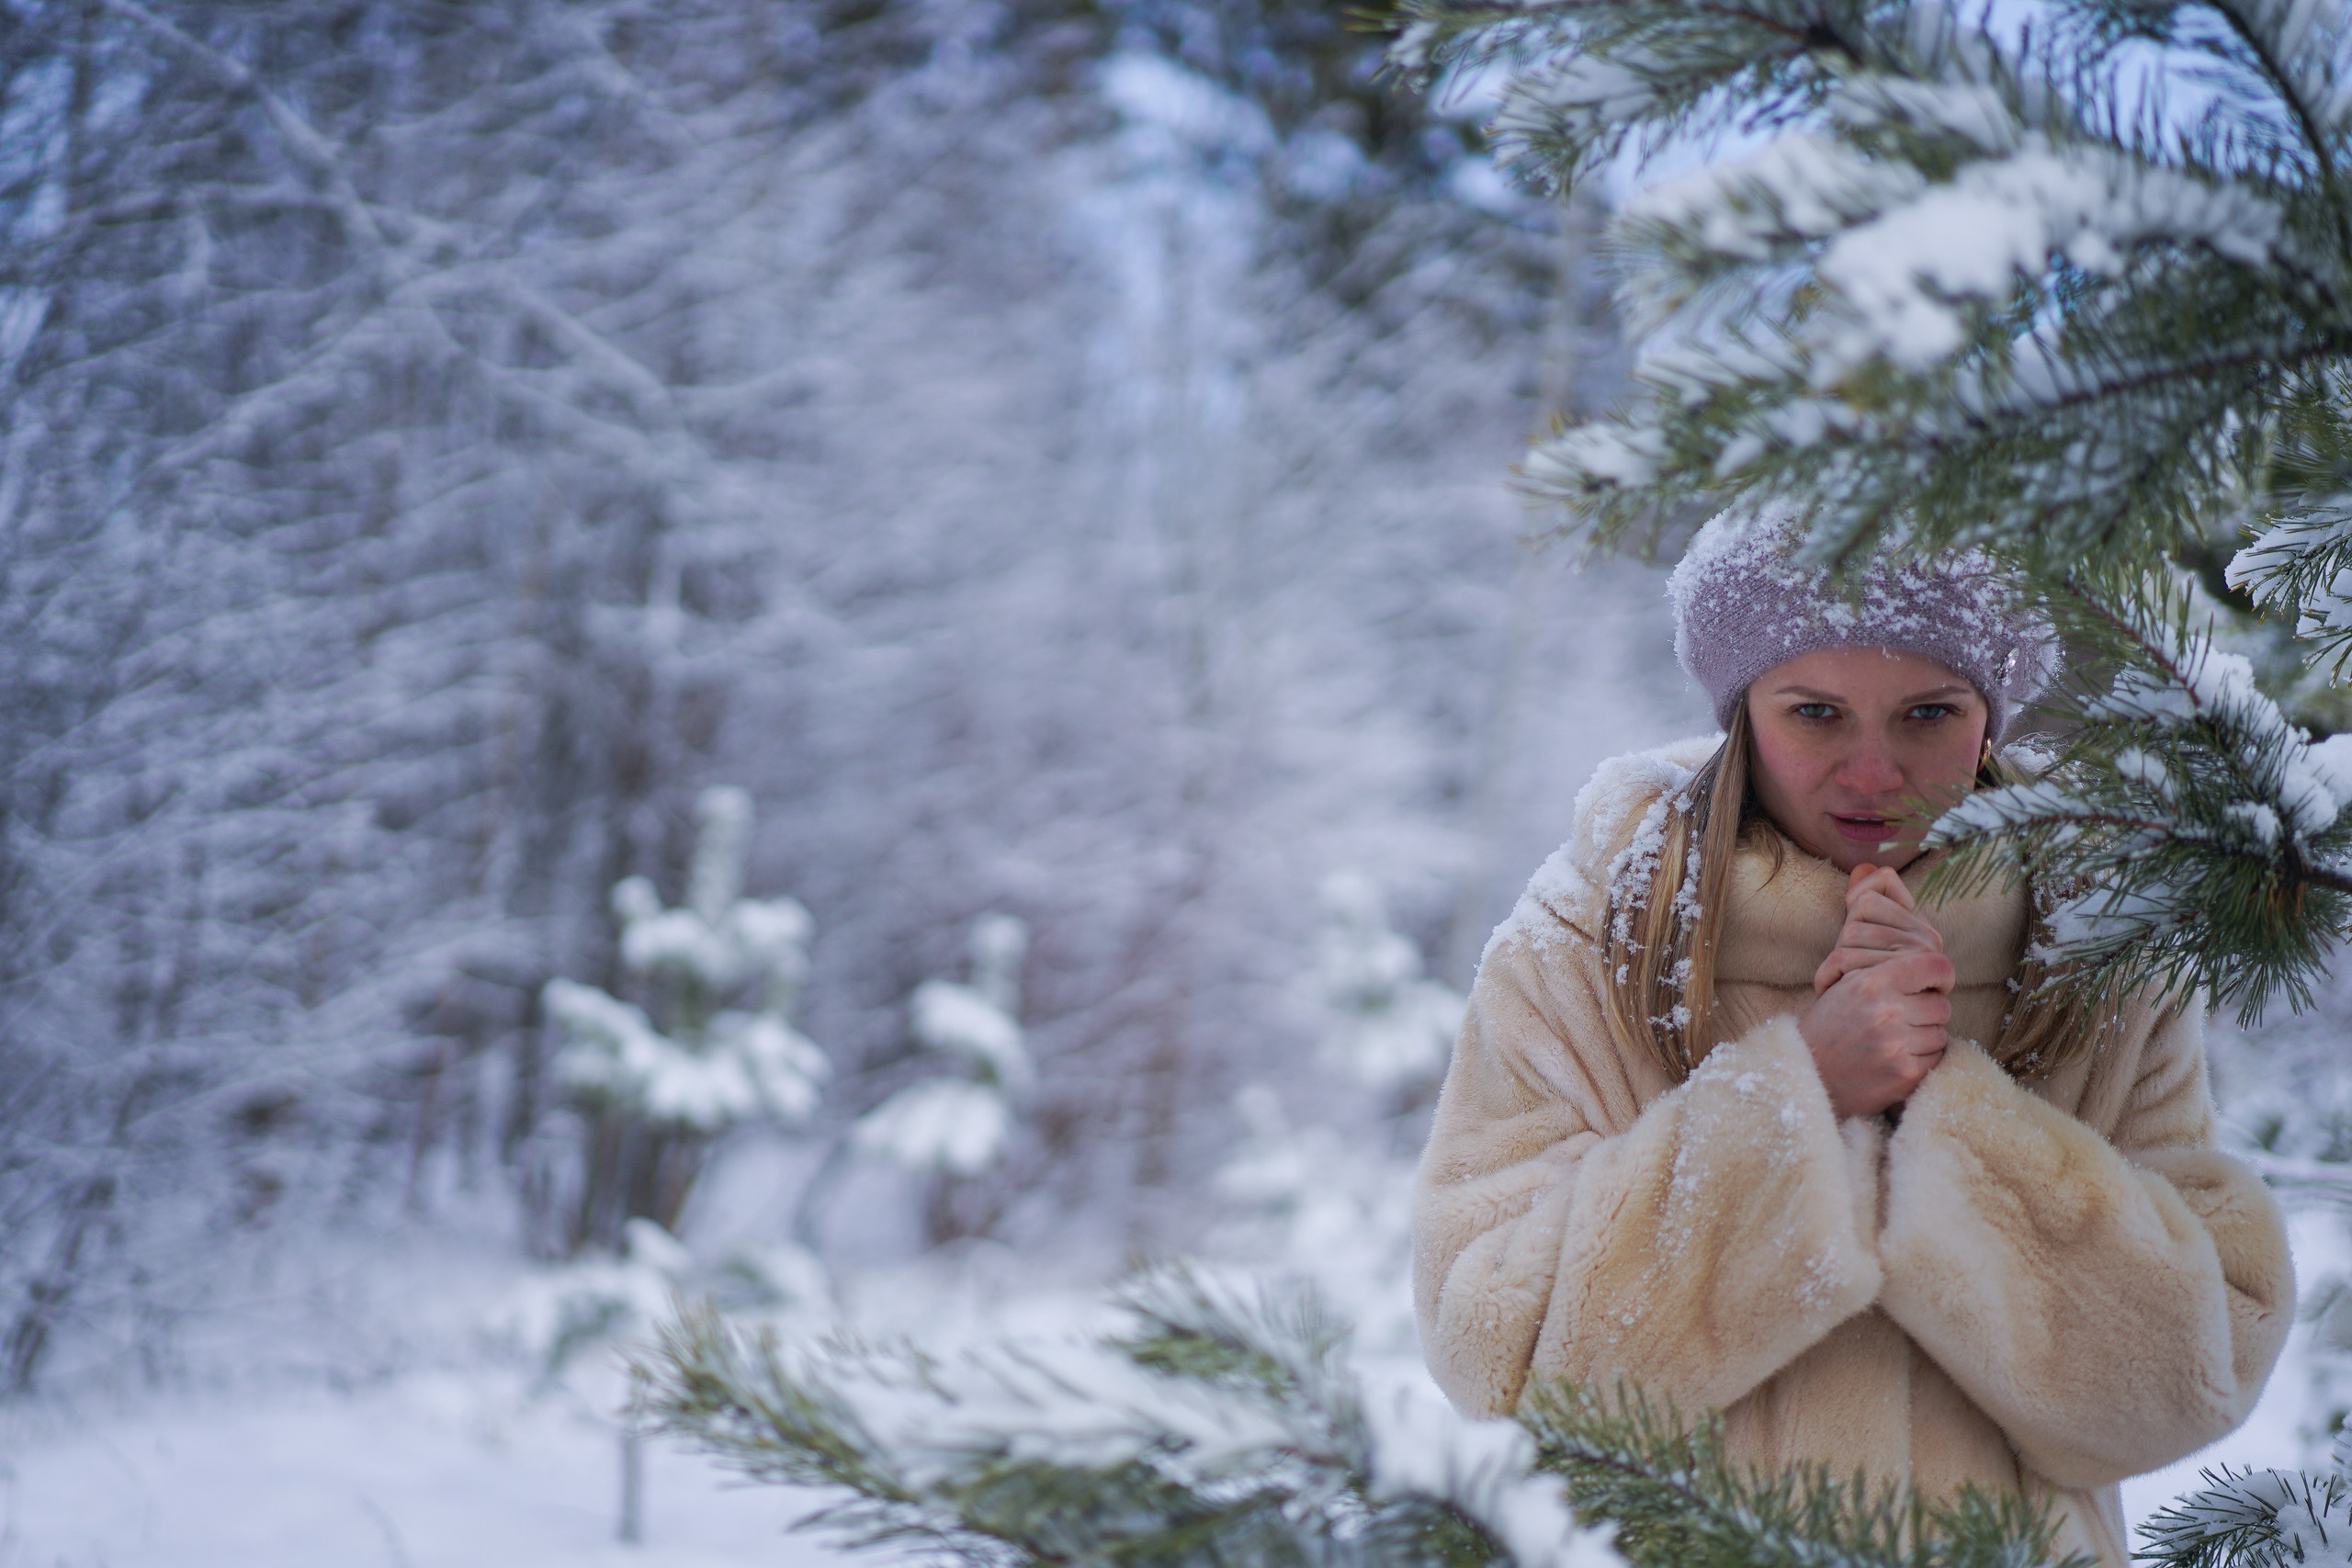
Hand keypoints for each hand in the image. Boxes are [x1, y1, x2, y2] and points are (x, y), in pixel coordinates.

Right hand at [1799, 950, 1953, 1118]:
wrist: (1807, 1073)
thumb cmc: (1829, 1026)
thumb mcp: (1847, 986)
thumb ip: (1887, 973)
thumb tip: (1933, 966)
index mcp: (1872, 983)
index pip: (1936, 966)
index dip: (1942, 976)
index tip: (1935, 986)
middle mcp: (1887, 1011)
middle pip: (1942, 1005)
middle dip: (1928, 1012)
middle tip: (1905, 1020)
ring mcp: (1897, 1045)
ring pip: (1940, 1034)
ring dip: (1925, 1038)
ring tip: (1897, 1040)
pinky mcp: (1905, 1074)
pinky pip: (1936, 1059)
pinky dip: (1922, 1059)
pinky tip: (1898, 1058)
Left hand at [1813, 863, 1945, 994]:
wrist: (1864, 1043)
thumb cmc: (1866, 989)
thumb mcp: (1867, 942)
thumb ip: (1870, 900)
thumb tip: (1864, 866)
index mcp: (1923, 930)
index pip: (1879, 884)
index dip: (1857, 900)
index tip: (1856, 925)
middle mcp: (1928, 943)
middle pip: (1860, 911)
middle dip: (1844, 939)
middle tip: (1848, 970)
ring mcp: (1915, 965)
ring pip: (1850, 932)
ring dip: (1836, 961)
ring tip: (1843, 983)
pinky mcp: (1894, 989)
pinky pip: (1841, 957)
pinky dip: (1828, 973)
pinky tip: (1832, 989)